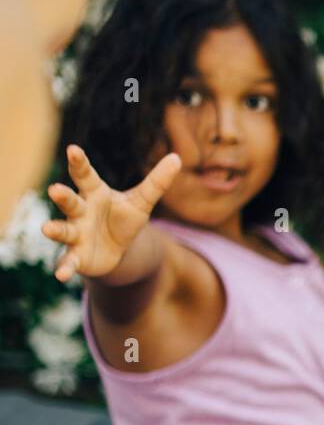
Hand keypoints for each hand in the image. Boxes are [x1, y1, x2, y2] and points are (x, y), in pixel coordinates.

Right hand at [42, 143, 181, 281]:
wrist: (116, 251)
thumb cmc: (123, 219)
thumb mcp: (142, 202)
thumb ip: (156, 183)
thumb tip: (177, 158)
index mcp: (94, 193)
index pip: (85, 175)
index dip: (79, 162)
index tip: (73, 150)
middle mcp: (80, 211)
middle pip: (70, 201)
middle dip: (62, 196)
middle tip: (54, 189)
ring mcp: (76, 234)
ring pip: (63, 230)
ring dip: (55, 230)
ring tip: (46, 229)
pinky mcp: (77, 256)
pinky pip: (68, 261)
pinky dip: (64, 267)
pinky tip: (59, 275)